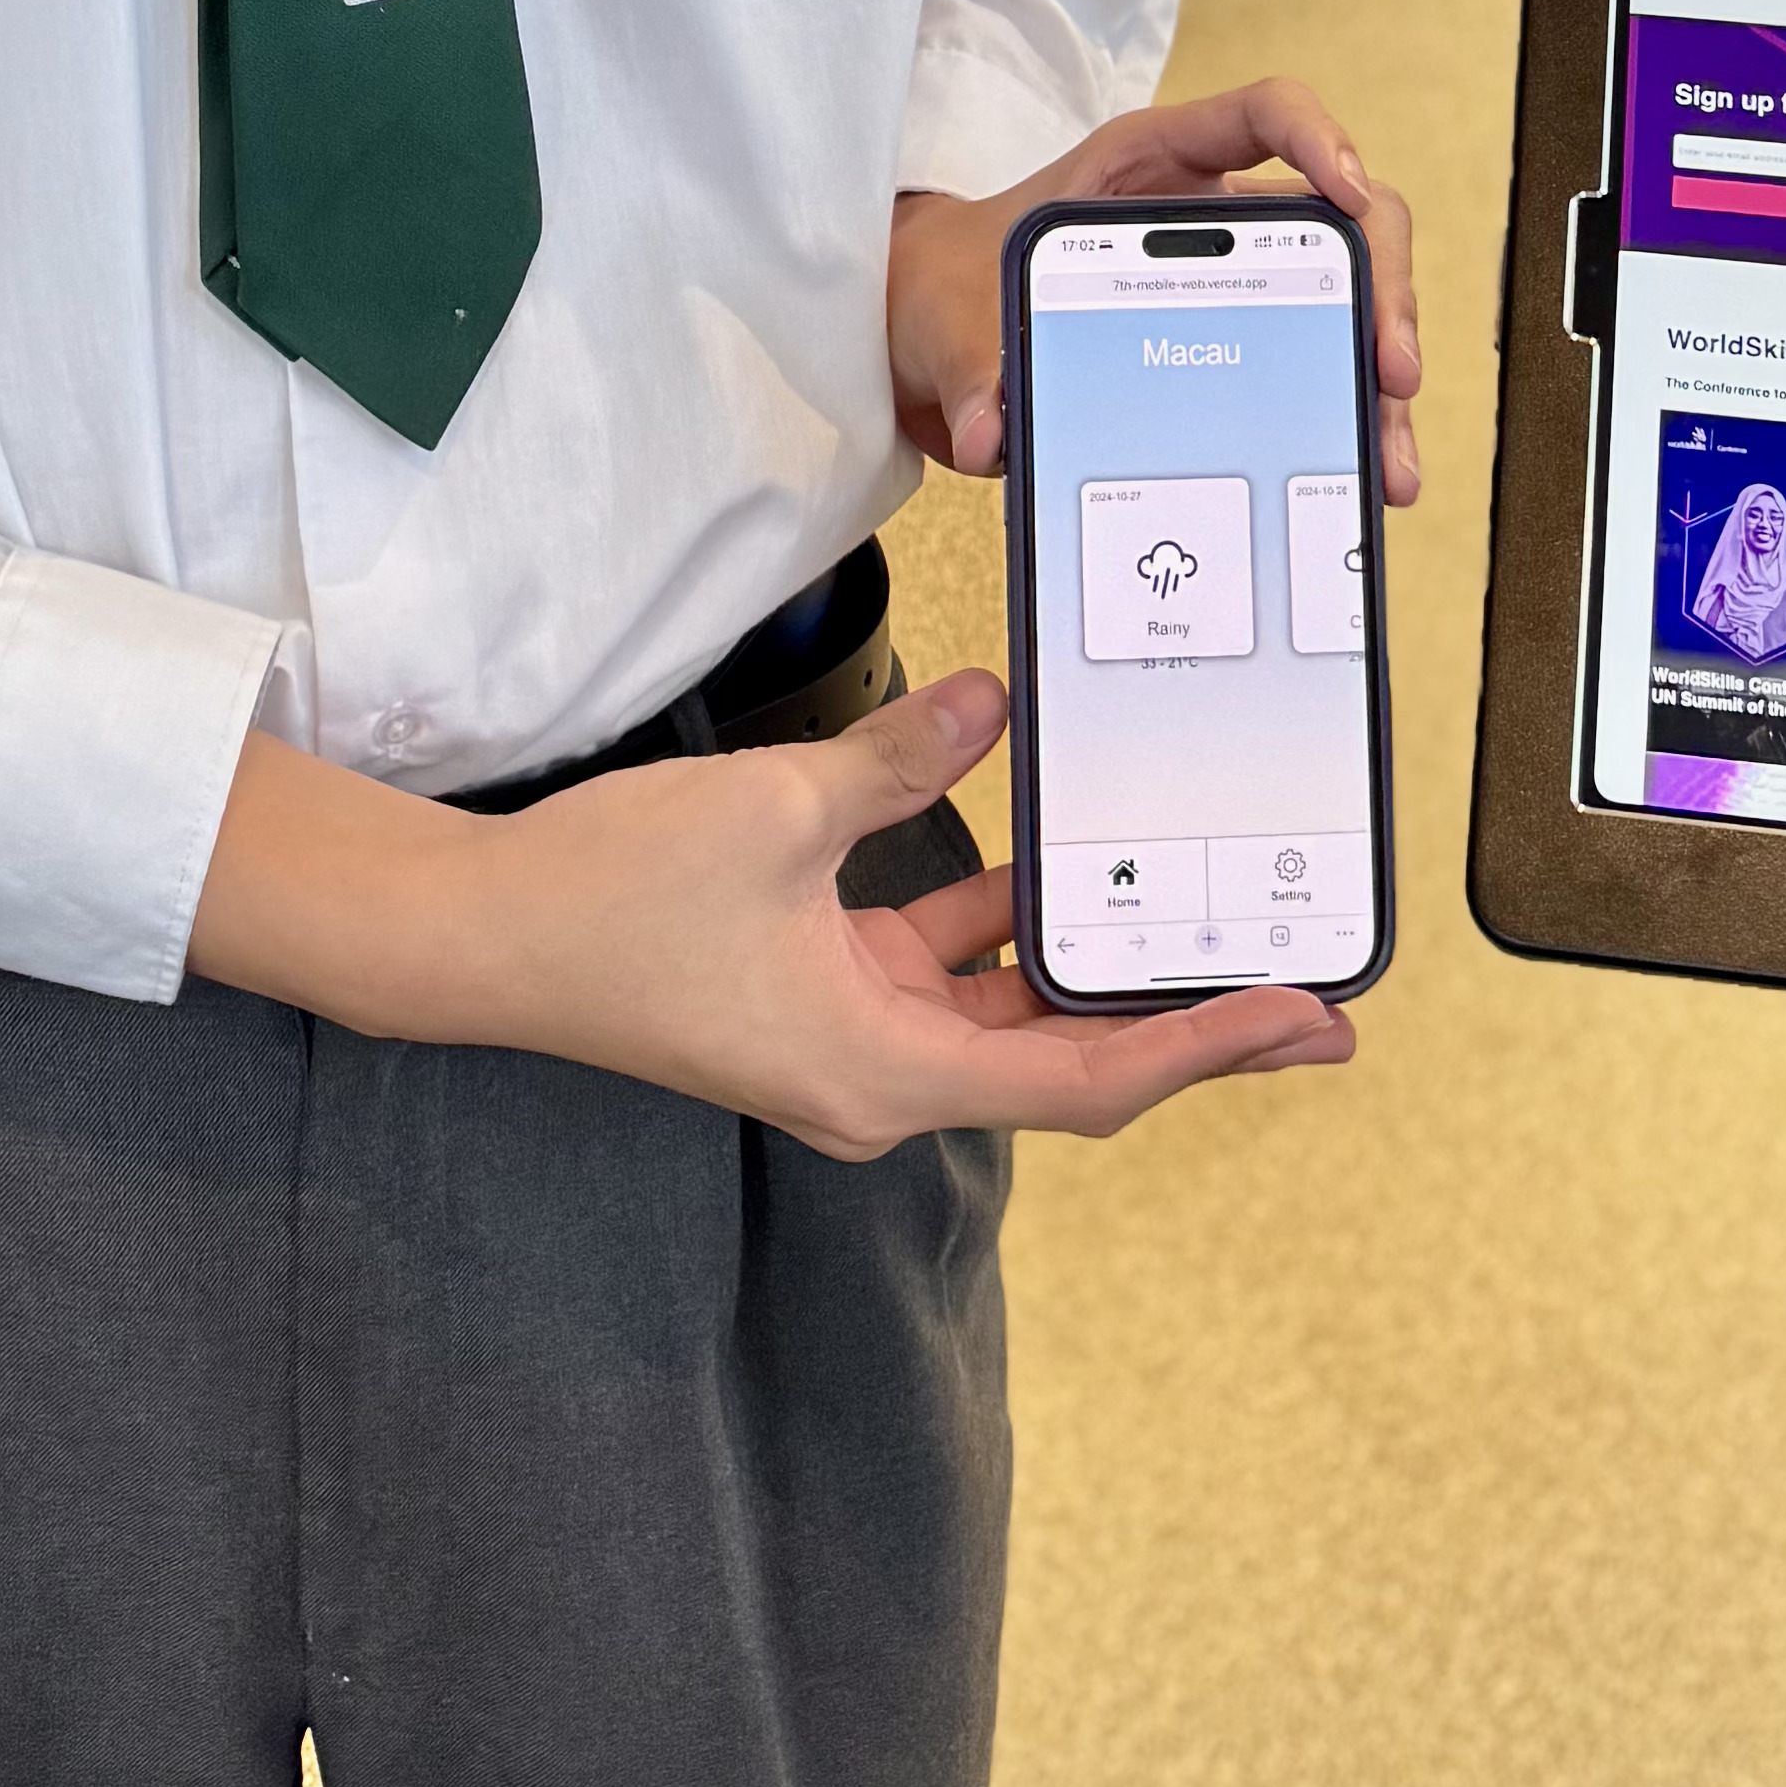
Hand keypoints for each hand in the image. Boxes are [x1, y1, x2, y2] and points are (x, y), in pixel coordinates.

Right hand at [468, 666, 1347, 1156]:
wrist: (486, 937)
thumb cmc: (619, 897)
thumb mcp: (779, 810)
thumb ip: (902, 763)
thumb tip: (994, 708)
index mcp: (885, 1070)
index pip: (1085, 1078)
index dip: (1202, 1048)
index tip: (1299, 1020)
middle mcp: (881, 1079)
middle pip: (1065, 1061)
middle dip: (1181, 1020)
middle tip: (1299, 988)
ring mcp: (847, 1040)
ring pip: (1005, 1014)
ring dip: (1091, 967)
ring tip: (1198, 917)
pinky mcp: (815, 995)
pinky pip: (938, 969)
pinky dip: (997, 921)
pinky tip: (1048, 852)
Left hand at [887, 75, 1419, 505]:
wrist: (939, 340)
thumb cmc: (953, 290)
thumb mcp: (949, 316)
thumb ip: (968, 367)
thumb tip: (988, 437)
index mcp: (1150, 165)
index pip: (1262, 113)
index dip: (1319, 134)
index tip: (1349, 188)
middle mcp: (1211, 215)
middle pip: (1339, 216)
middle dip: (1381, 286)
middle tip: (1390, 369)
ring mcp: (1237, 280)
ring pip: (1348, 298)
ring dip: (1377, 370)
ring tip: (1388, 457)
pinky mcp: (1241, 345)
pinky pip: (1318, 365)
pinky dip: (1347, 414)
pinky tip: (1364, 474)